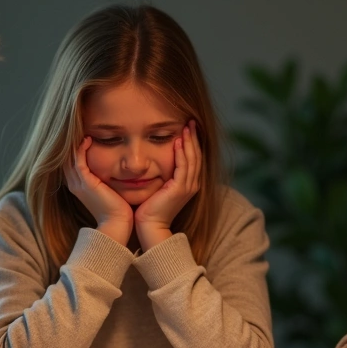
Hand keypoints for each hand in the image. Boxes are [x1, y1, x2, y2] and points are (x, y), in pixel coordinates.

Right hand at [65, 136, 133, 244]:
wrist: (117, 224)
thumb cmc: (118, 210)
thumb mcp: (110, 190)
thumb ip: (108, 179)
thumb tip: (117, 168)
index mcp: (79, 185)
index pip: (71, 161)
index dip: (75, 147)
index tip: (85, 133)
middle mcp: (75, 183)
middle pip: (66, 157)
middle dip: (72, 142)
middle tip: (79, 126)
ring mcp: (78, 183)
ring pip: (69, 157)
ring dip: (75, 142)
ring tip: (82, 128)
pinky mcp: (85, 183)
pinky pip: (77, 160)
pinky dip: (80, 148)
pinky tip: (88, 138)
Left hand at [134, 121, 201, 250]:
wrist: (150, 226)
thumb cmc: (150, 208)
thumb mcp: (159, 187)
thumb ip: (162, 175)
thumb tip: (156, 161)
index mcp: (189, 183)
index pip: (193, 158)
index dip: (192, 142)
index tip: (187, 126)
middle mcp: (192, 184)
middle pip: (196, 155)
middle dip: (194, 137)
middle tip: (190, 121)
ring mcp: (188, 187)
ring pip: (192, 159)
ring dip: (190, 141)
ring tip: (186, 126)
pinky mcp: (180, 189)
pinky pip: (184, 167)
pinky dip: (181, 153)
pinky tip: (177, 141)